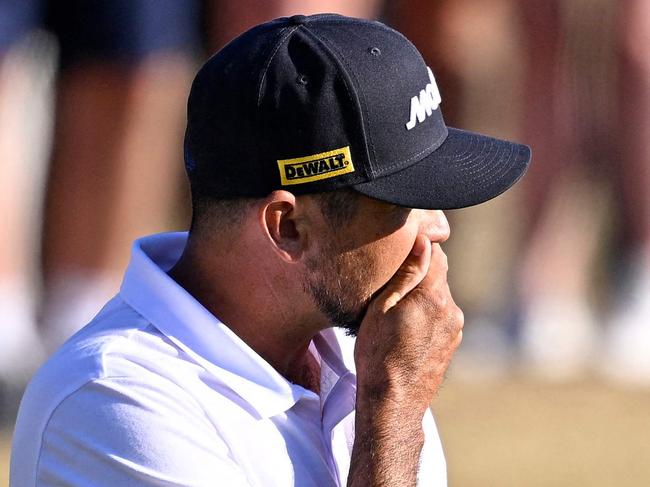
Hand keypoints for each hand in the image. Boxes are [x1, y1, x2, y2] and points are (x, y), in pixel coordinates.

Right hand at [347, 235, 462, 486]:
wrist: (393, 401)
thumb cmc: (378, 354)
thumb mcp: (382, 308)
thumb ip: (407, 273)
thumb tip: (424, 240)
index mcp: (434, 296)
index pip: (435, 252)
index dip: (417, 248)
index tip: (398, 252)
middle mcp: (451, 309)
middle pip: (438, 274)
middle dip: (419, 273)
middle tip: (391, 283)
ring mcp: (455, 328)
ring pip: (439, 296)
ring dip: (423, 295)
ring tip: (396, 311)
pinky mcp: (453, 342)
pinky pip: (441, 315)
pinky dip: (427, 314)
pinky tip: (406, 329)